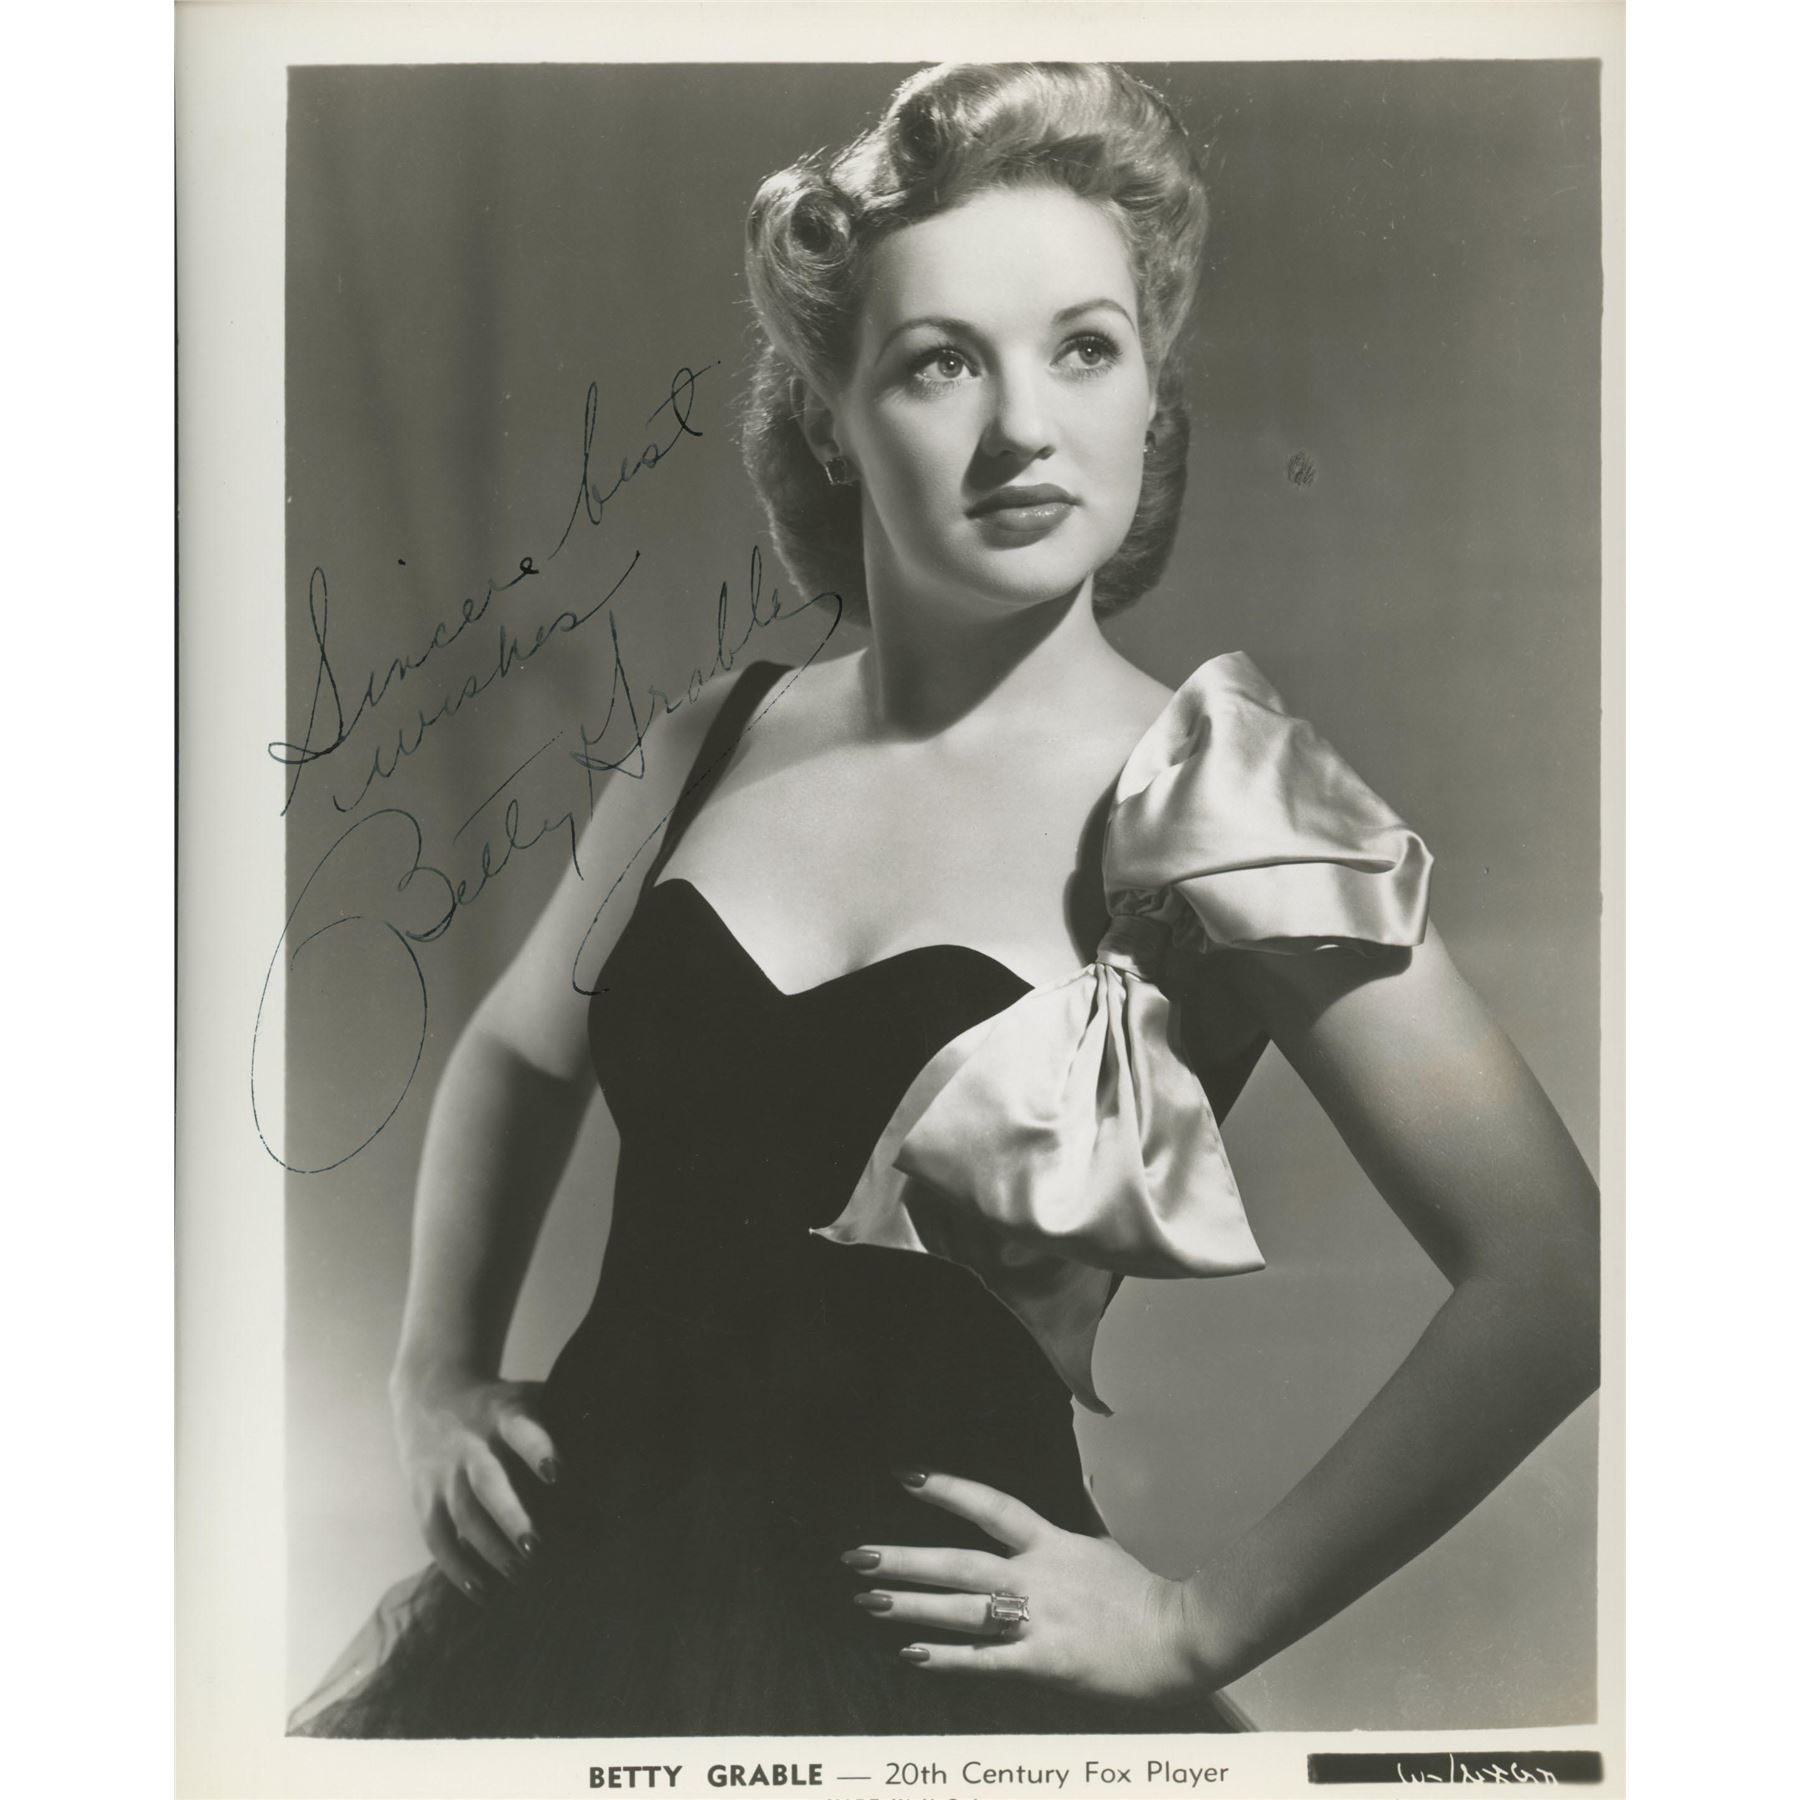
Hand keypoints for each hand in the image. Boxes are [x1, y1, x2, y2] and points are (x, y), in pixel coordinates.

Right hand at [390, 1365, 560, 1603]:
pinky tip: (481, 1591)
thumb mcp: (531, 1398)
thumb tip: (626, 1444)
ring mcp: (444, 1473)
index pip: (522, 1430)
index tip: (558, 1473)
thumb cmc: (502, 1407)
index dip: (538, 1449)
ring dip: (490, 1549)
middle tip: (536, 1549)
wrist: (431, 1395)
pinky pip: (437, 1537)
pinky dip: (457, 1567)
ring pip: (464, 1515)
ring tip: (520, 1574)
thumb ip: (567, 1419)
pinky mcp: (424, 1498)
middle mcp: (471, 1444)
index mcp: (504, 1415)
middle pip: (487, 1483)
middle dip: (511, 1517)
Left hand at [842, 1470, 1208, 1705]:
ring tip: (868, 1601)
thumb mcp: (1104, 1552)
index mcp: (1051, 1544)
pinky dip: (948, 1659)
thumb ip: (1071, 1544)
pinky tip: (913, 1656)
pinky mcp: (1045, 1661)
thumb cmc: (1149, 1597)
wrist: (1186, 1633)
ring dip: (912, 1605)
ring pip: (961, 1608)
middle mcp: (1036, 1576)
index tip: (905, 1477)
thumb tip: (1063, 1531)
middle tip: (857, 1557)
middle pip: (957, 1562)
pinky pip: (986, 1660)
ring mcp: (1038, 1618)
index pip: (989, 1506)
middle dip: (904, 1559)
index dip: (946, 1489)